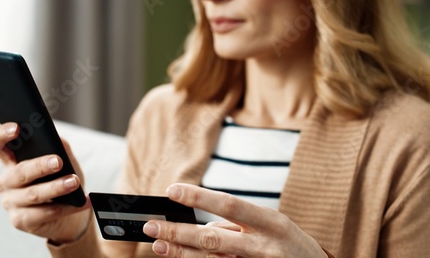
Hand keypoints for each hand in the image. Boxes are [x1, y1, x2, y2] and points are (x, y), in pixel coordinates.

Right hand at [0, 122, 91, 243]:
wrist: (68, 215)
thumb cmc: (61, 180)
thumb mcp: (64, 161)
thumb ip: (58, 146)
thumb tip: (57, 138)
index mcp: (11, 161)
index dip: (2, 134)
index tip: (16, 127)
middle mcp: (5, 181)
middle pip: (19, 171)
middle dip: (40, 166)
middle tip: (58, 162)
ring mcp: (10, 202)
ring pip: (33, 194)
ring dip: (56, 187)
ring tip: (74, 182)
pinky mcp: (20, 221)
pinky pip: (44, 213)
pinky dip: (65, 208)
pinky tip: (81, 202)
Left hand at [143, 183, 327, 257]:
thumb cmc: (291, 244)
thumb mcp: (272, 224)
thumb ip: (237, 225)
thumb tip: (202, 228)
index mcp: (270, 222)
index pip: (228, 204)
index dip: (199, 197)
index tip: (172, 191)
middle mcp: (263, 246)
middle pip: (212, 238)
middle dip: (178, 232)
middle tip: (151, 228)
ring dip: (182, 254)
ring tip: (158, 247)